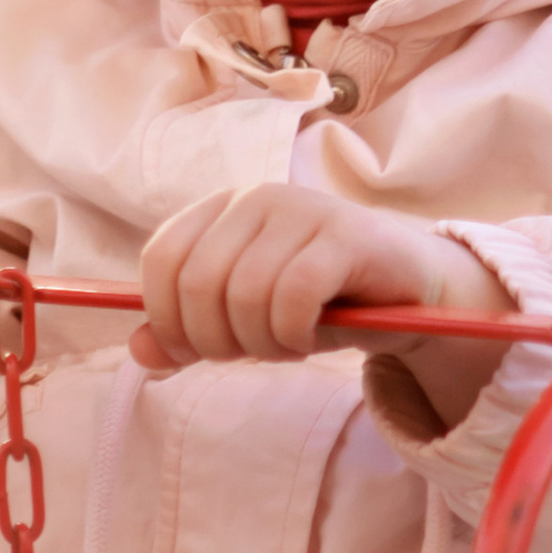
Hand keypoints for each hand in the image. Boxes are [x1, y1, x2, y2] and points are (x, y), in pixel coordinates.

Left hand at [133, 188, 505, 392]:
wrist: (410, 292)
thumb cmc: (322, 302)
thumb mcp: (246, 322)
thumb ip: (191, 335)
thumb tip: (140, 352)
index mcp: (221, 210)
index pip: (161, 260)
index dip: (167, 319)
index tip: (193, 354)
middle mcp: (256, 197)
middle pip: (198, 283)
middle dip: (215, 341)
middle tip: (250, 354)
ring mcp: (302, 209)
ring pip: (244, 294)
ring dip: (261, 343)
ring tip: (286, 346)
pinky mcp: (345, 234)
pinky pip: (294, 295)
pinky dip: (293, 333)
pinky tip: (309, 339)